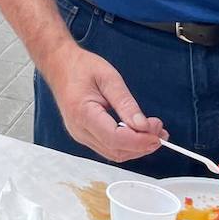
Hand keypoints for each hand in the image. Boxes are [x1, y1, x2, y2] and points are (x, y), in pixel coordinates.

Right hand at [43, 46, 166, 160]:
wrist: (59, 65)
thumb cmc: (82, 67)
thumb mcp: (109, 78)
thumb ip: (126, 103)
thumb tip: (144, 127)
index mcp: (83, 114)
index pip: (115, 139)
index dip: (140, 140)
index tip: (157, 132)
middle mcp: (79, 130)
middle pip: (116, 151)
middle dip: (142, 145)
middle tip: (159, 129)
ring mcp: (80, 135)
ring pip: (114, 154)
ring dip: (137, 147)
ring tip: (153, 131)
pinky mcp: (84, 135)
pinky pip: (109, 148)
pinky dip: (127, 145)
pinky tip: (139, 133)